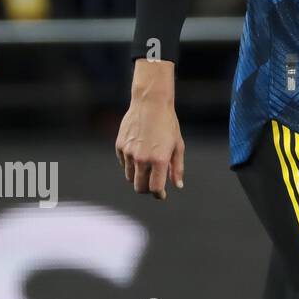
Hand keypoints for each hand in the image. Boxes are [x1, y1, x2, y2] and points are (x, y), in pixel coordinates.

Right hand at [116, 61, 184, 200]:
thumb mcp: (178, 145)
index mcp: (159, 160)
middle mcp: (141, 159)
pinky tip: (139, 153)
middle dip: (146, 189)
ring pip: (130, 176)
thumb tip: (177, 186)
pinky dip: (130, 164)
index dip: (158, 195)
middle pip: (139, 187)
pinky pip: (123, 163)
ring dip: (138, 176)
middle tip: (153, 185)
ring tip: (147, 166)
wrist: (151, 103)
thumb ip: (177, 168)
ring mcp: (128, 153)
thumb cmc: (168, 124)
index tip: (161, 195)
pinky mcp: (119, 146)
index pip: (154, 188)